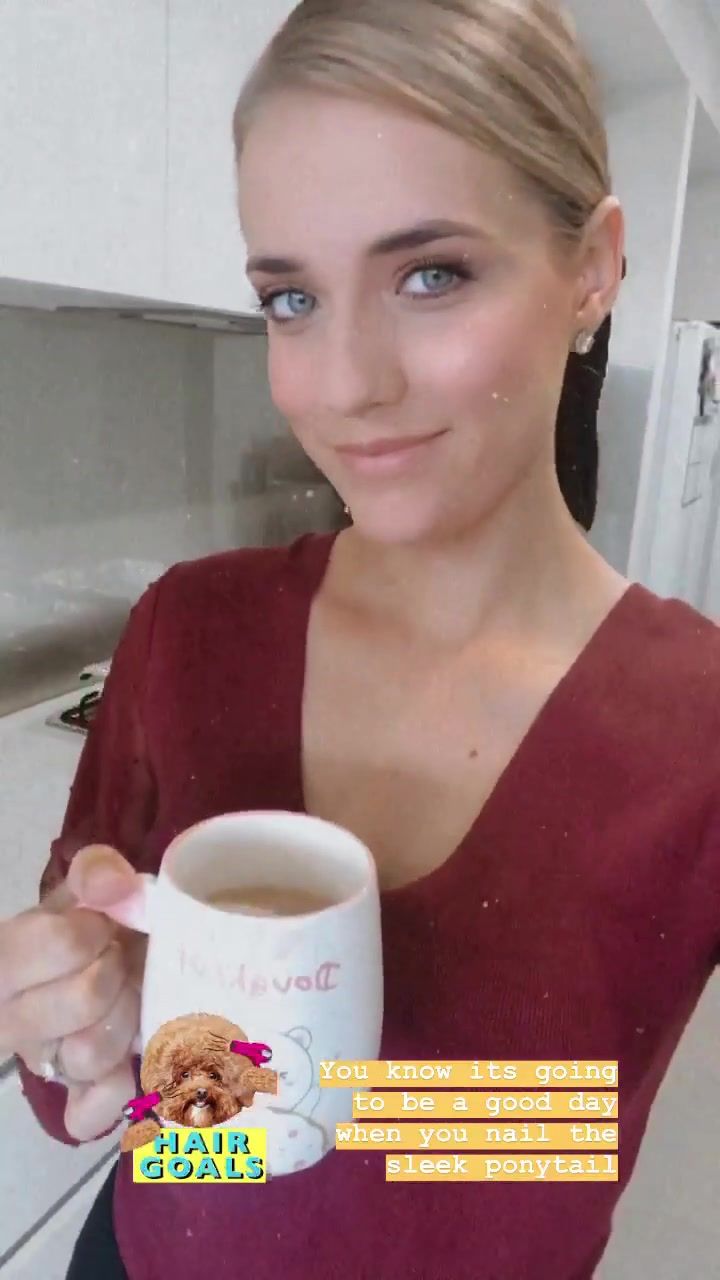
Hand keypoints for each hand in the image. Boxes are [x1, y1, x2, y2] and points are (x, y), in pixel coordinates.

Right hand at [0, 845, 146, 1140]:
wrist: (82, 971)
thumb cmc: (83, 928)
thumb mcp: (81, 891)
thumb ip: (95, 873)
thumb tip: (115, 885)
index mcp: (5, 961)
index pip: (58, 943)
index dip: (94, 931)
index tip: (103, 926)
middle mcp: (13, 1020)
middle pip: (85, 1000)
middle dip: (117, 971)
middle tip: (120, 960)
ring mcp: (44, 1062)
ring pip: (91, 1054)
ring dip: (126, 1019)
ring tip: (129, 998)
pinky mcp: (73, 1097)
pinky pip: (89, 1113)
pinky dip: (114, 1089)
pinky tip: (125, 1059)